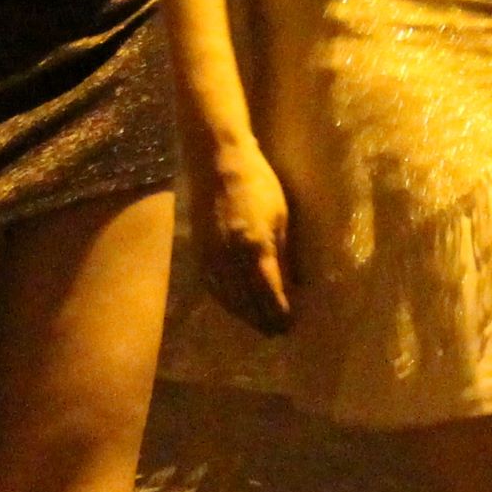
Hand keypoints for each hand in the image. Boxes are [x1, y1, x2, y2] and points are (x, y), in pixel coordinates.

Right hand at [191, 139, 294, 335]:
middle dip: (262, 319)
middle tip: (277, 332)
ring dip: (244, 314)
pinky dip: (224, 300)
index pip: (269, 294)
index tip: (290, 326)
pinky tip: (233, 304)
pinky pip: (210, 285)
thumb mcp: (280, 217)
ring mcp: (210, 254)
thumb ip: (284, 255)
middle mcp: (230, 257)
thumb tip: (294, 286)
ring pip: (227, 297)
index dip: (280, 314)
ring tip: (258, 324)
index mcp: (255, 247)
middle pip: (247, 301)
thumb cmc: (257, 182)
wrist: (216, 158)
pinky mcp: (197, 248)